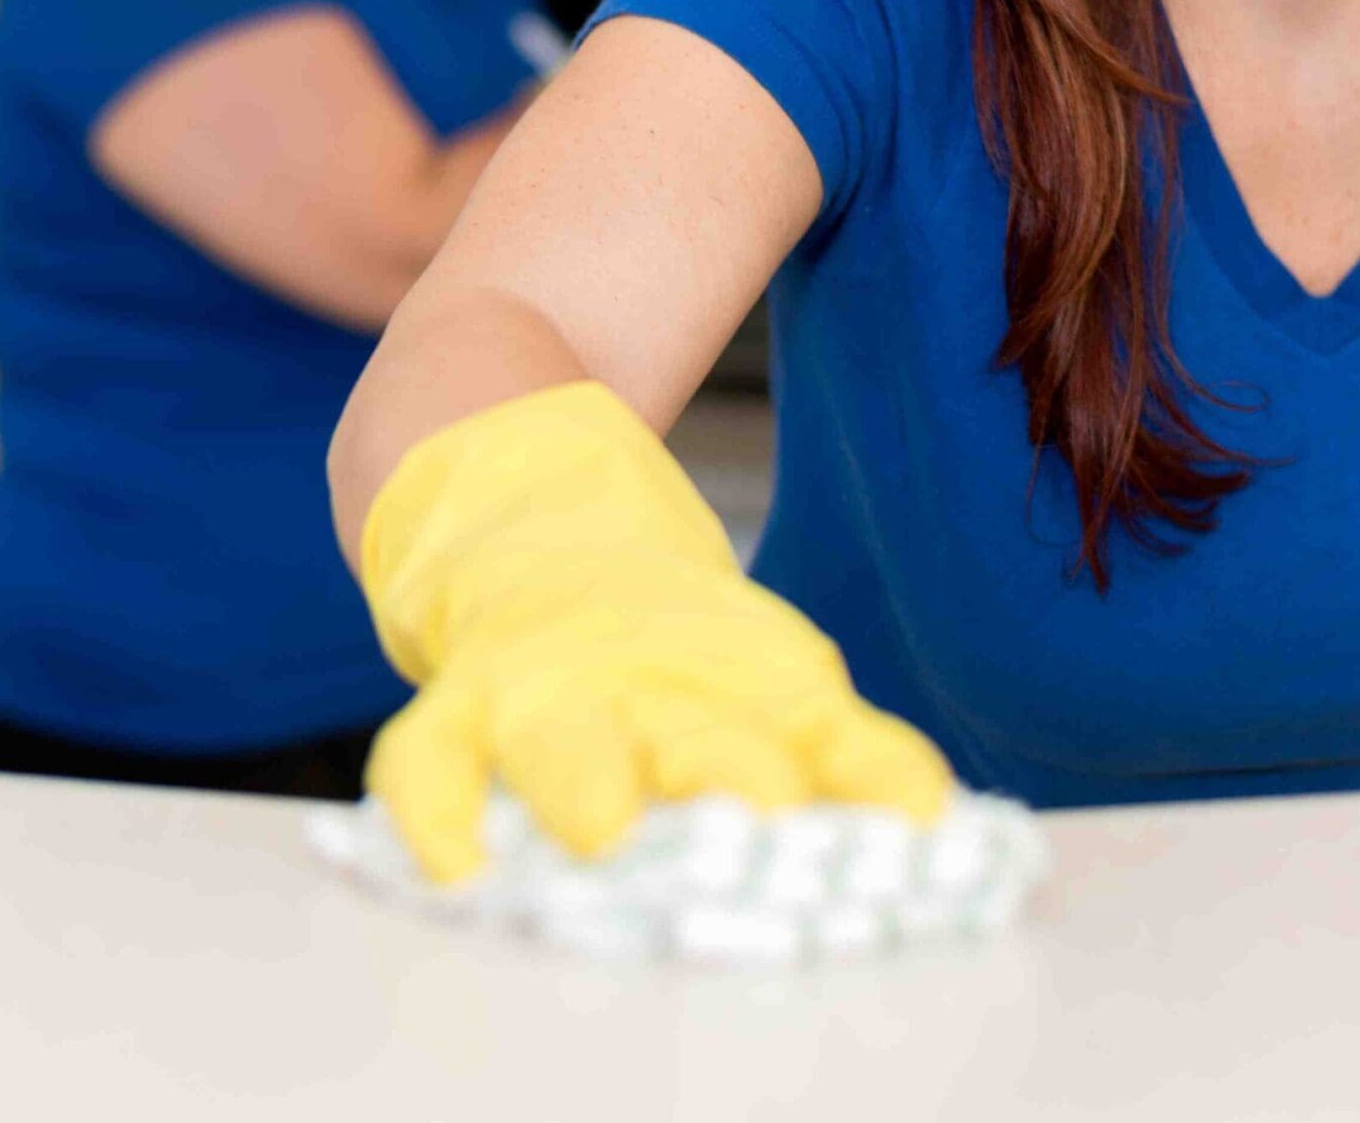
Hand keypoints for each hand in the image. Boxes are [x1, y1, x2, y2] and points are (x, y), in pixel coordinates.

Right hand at [358, 381, 955, 882]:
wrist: (514, 492)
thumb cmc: (657, 625)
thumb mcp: (767, 668)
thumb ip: (846, 752)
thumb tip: (928, 816)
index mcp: (738, 675)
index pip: (814, 731)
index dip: (865, 780)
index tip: (915, 825)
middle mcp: (646, 682)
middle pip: (694, 739)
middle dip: (730, 779)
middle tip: (768, 826)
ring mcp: (546, 687)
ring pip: (562, 742)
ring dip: (587, 785)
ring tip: (605, 836)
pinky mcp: (461, 701)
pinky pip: (432, 761)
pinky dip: (435, 810)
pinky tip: (456, 867)